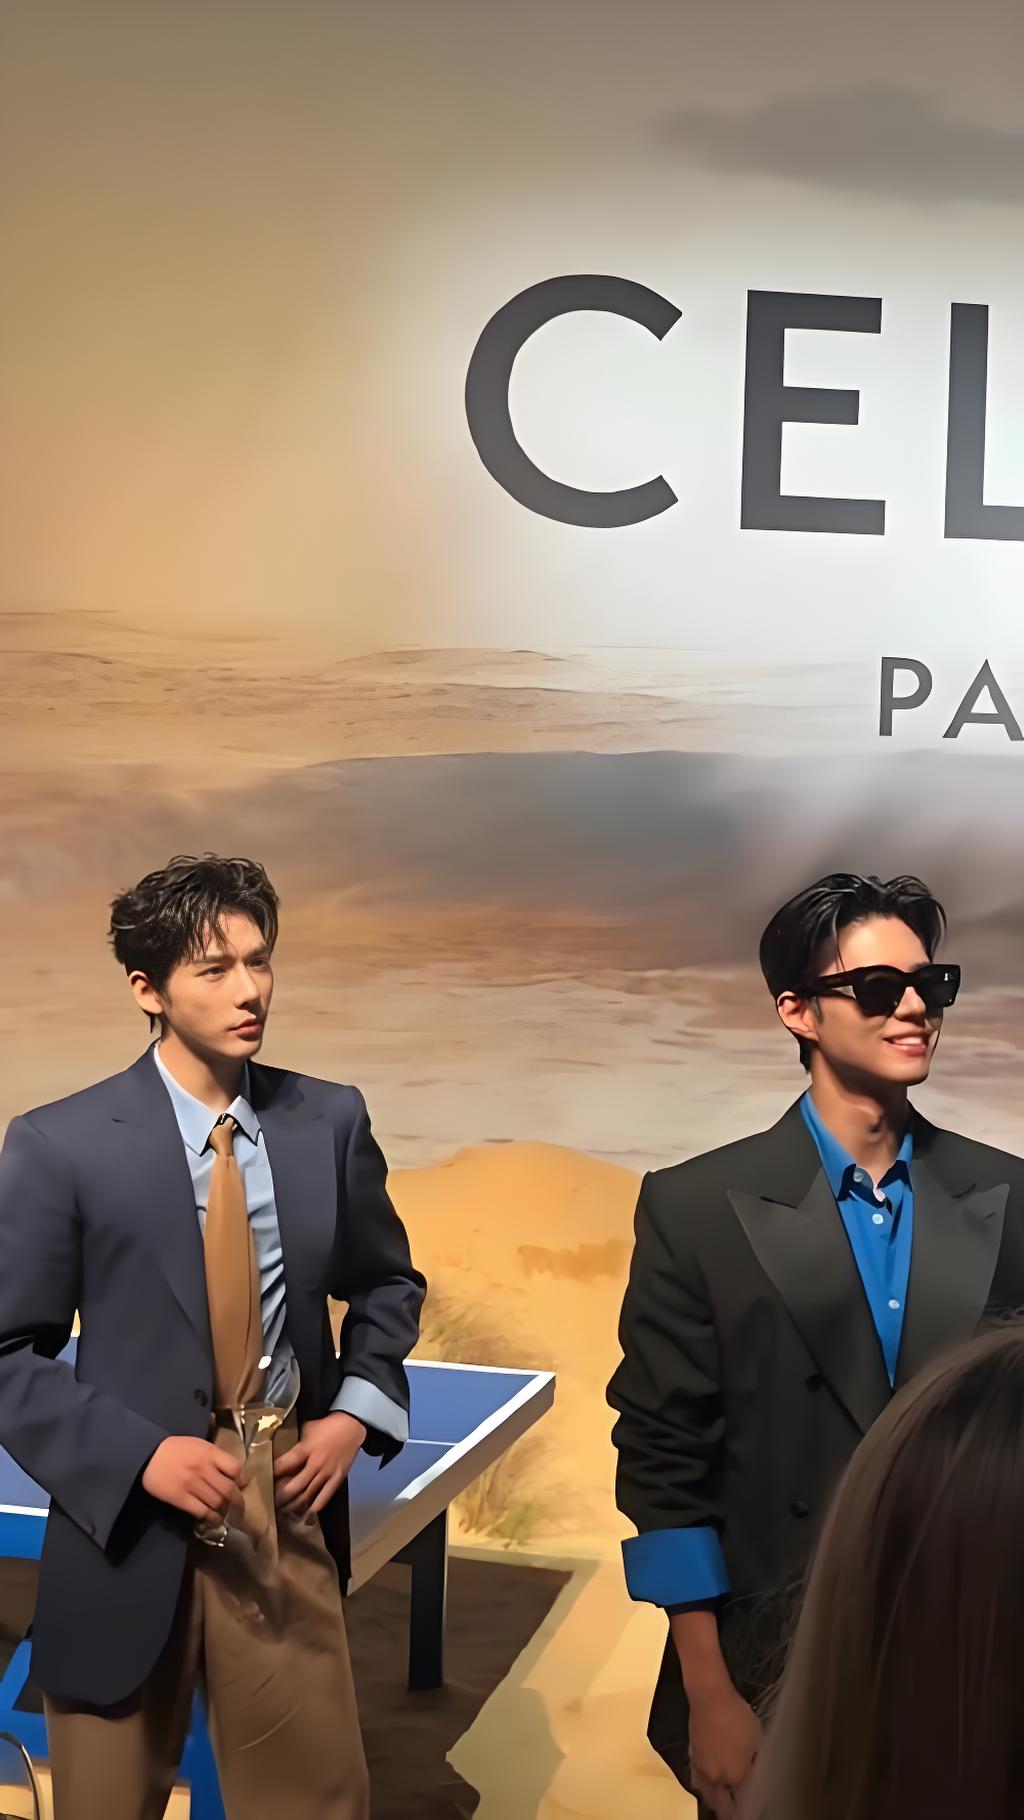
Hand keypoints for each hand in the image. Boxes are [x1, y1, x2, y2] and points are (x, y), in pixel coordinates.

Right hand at [142, 1436, 243, 1523]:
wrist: (147, 1454)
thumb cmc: (175, 1448)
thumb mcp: (199, 1444)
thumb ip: (215, 1456)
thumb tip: (231, 1472)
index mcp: (209, 1453)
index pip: (234, 1467)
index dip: (240, 1478)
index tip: (239, 1484)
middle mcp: (203, 1469)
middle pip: (228, 1489)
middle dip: (236, 1499)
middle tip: (237, 1505)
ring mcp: (191, 1485)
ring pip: (216, 1502)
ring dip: (224, 1510)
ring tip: (225, 1512)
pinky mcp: (180, 1498)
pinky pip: (201, 1511)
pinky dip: (210, 1517)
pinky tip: (213, 1518)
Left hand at [273, 1411, 366, 1516]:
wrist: (351, 1426)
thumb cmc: (326, 1426)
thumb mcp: (307, 1429)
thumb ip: (295, 1443)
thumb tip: (280, 1451)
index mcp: (305, 1449)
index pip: (284, 1465)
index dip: (272, 1475)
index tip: (262, 1482)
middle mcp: (315, 1464)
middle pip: (294, 1486)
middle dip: (281, 1497)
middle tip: (270, 1504)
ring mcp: (327, 1473)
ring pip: (308, 1494)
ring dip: (294, 1505)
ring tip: (283, 1511)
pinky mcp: (337, 1479)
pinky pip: (325, 1496)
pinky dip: (315, 1506)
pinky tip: (306, 1513)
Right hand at [688, 1683, 762, 1817]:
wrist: (710, 1698)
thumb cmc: (738, 1716)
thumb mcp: (757, 1739)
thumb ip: (756, 1763)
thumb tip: (754, 1774)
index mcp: (736, 1775)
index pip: (742, 1799)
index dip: (748, 1802)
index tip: (750, 1803)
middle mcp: (717, 1777)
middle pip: (720, 1805)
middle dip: (727, 1809)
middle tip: (734, 1808)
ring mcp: (701, 1768)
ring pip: (706, 1794)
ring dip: (714, 1799)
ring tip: (721, 1797)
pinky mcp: (692, 1757)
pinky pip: (697, 1779)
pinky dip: (703, 1784)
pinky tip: (708, 1779)